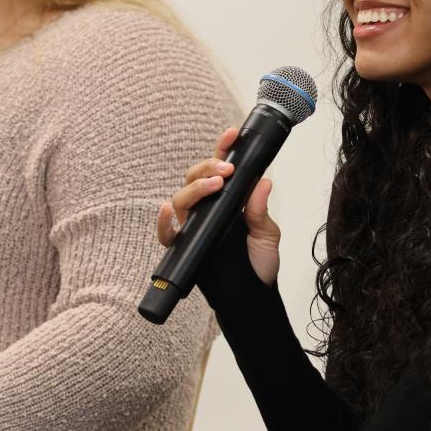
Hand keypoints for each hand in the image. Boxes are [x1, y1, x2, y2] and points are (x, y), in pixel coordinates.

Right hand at [157, 127, 280, 284]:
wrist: (252, 297)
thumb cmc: (259, 264)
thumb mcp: (266, 235)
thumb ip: (260, 210)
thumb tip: (263, 182)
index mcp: (228, 201)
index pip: (220, 169)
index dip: (223, 149)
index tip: (232, 134)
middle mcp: (208, 210)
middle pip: (195, 178)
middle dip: (208, 166)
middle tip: (226, 169)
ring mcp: (194, 227)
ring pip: (181, 198)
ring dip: (195, 188)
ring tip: (215, 185)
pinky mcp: (184, 247)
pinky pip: (167, 233)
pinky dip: (164, 222)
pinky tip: (168, 212)